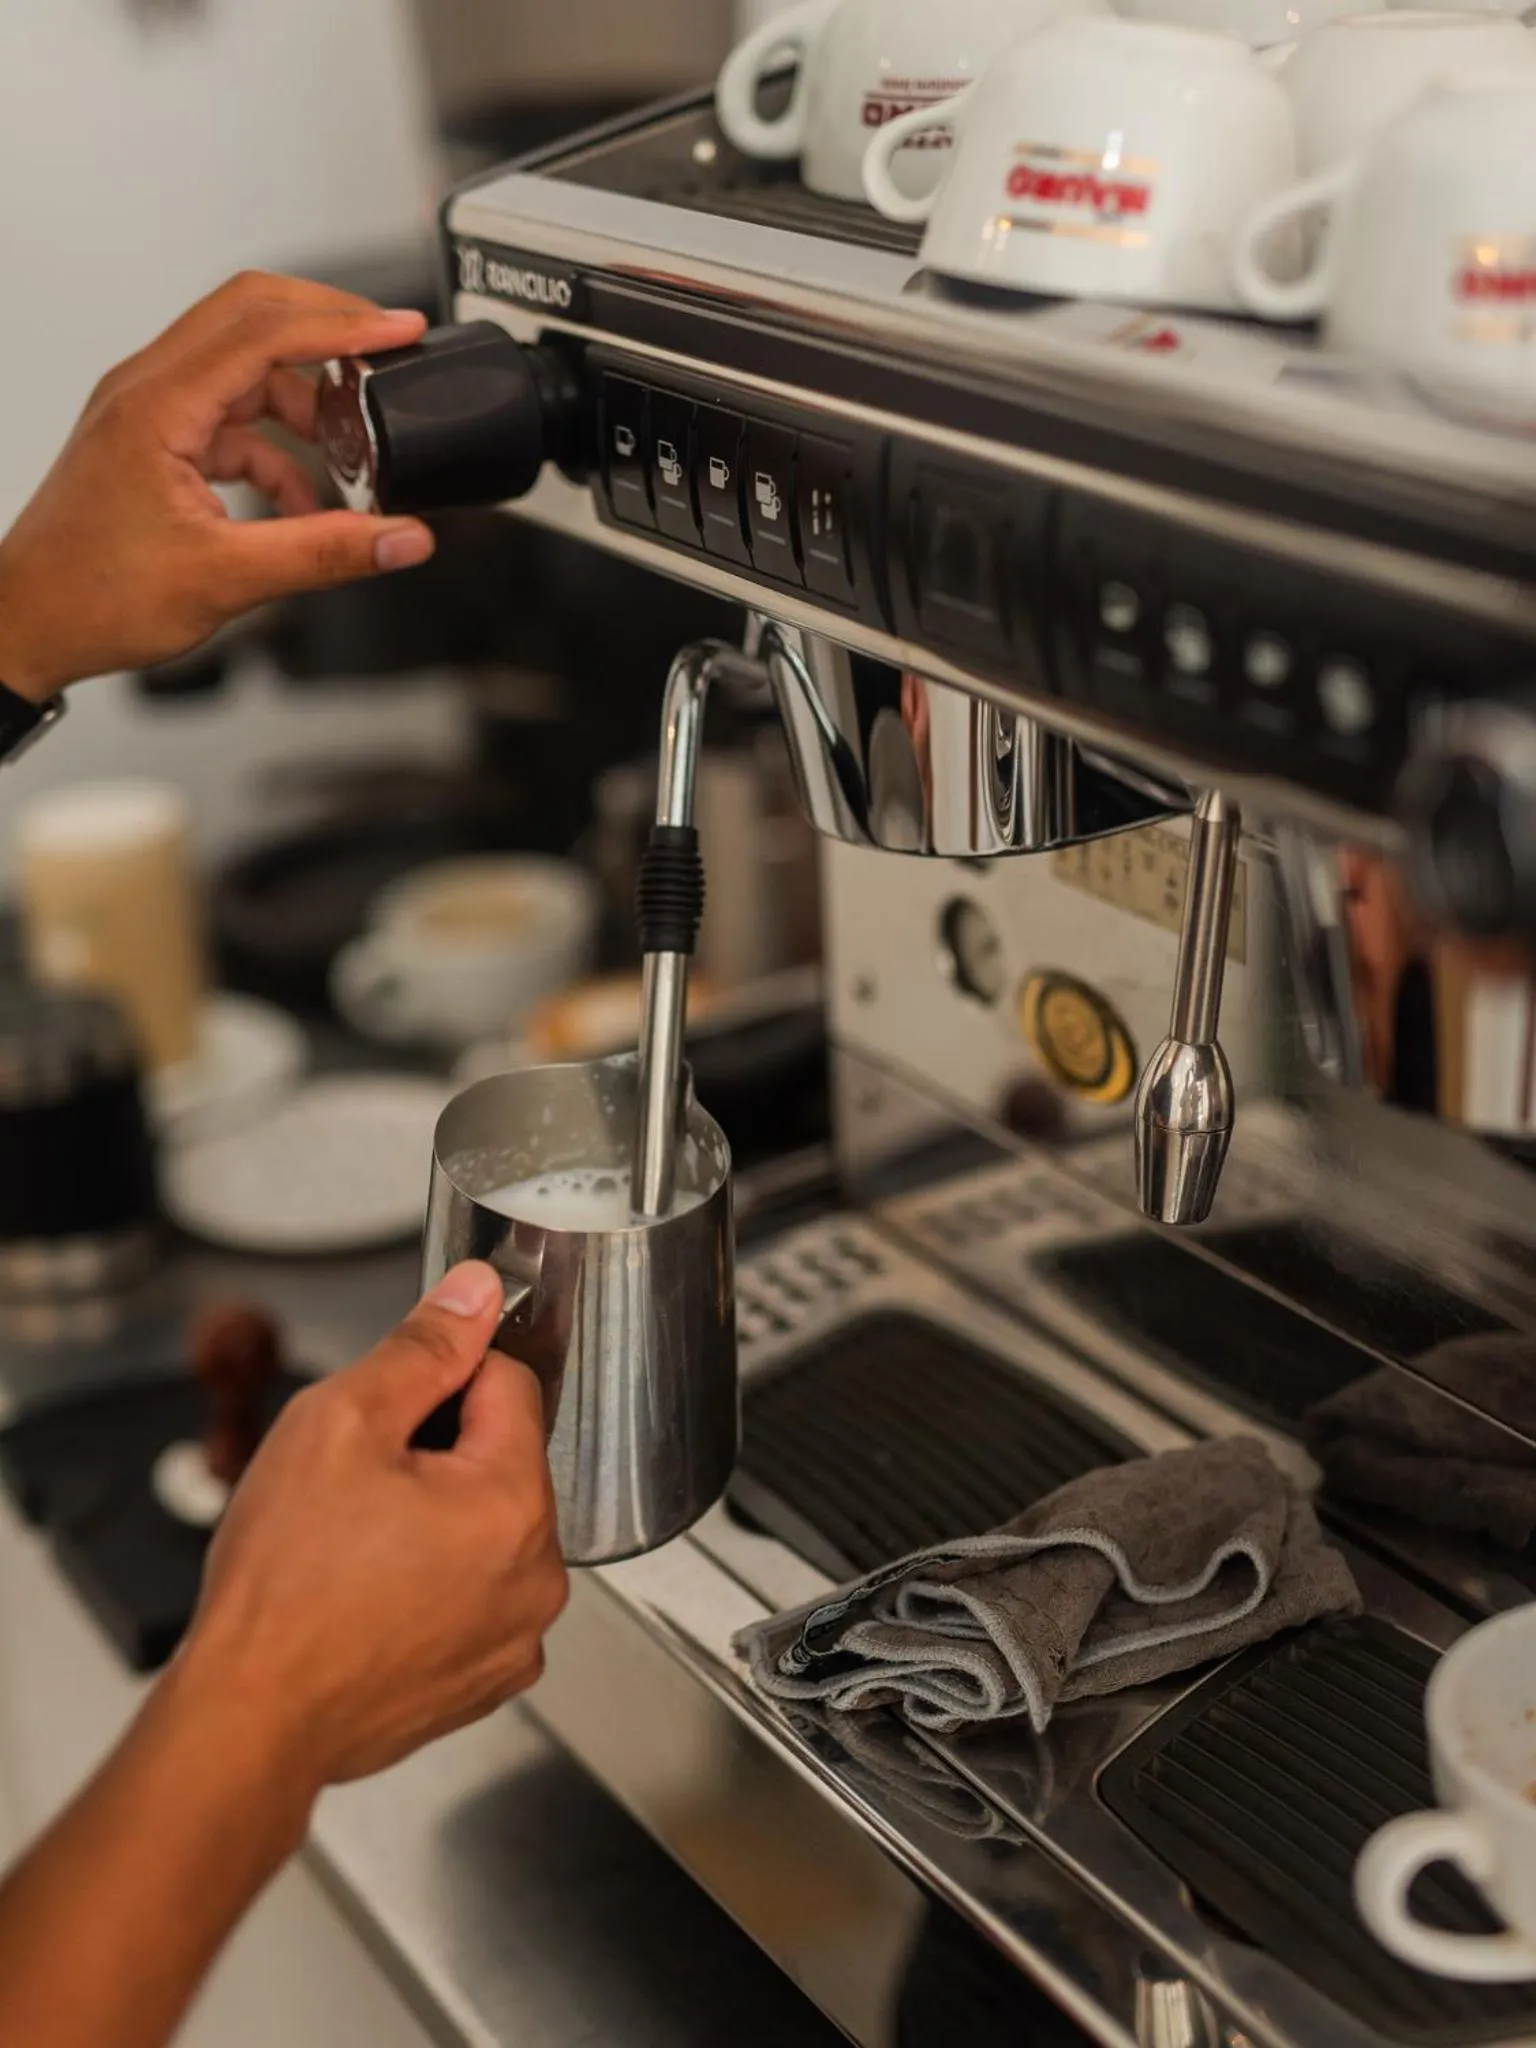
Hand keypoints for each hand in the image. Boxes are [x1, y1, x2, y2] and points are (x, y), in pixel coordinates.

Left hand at [0, 272, 437, 700]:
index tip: (398, 330)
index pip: (263, 329)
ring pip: (243, 368)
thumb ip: (325, 553)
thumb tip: (400, 538)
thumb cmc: (91, 597)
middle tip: (384, 353)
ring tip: (347, 454)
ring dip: (302, 403)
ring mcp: (148, 412)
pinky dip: (273, 449)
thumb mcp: (227, 579)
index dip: (342, 324)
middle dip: (326, 329)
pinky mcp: (153, 441)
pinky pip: (228, 419)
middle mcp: (148, 391)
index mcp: (158, 406)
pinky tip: (299, 503)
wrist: (30, 624)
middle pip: (250, 316)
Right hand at [176, 1261, 567, 1797]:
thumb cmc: (283, 1586)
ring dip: (437, 1521)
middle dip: (437, 1455)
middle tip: (358, 1488)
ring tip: (359, 1549)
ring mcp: (517, 1635)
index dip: (442, 1379)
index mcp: (514, 1501)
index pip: (510, 1382)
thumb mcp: (340, 1423)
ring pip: (489, 1529)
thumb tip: (477, 1294)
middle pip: (503, 1459)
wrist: (248, 1719)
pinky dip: (435, 1586)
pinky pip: (477, 1596)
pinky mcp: (489, 1679)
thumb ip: (423, 1349)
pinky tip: (373, 1598)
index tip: (388, 1410)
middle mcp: (539, 1574)